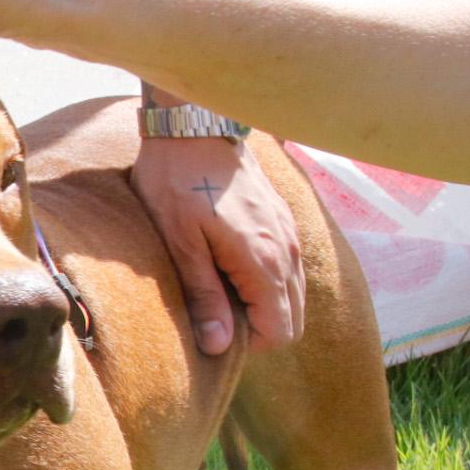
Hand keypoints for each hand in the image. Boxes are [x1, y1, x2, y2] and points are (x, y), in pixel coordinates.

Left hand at [132, 137, 303, 353]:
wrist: (194, 124)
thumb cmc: (176, 181)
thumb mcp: (180, 242)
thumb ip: (204, 295)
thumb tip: (219, 346)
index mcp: (263, 261)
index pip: (280, 331)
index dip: (248, 343)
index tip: (212, 326)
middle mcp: (287, 250)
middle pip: (292, 318)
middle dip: (257, 327)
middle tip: (213, 310)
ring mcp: (289, 232)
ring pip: (293, 293)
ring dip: (261, 303)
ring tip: (218, 286)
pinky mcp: (282, 219)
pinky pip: (288, 268)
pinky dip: (266, 280)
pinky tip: (228, 264)